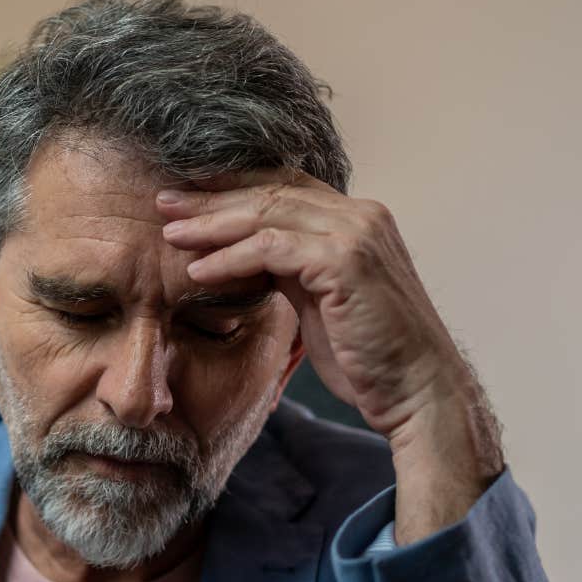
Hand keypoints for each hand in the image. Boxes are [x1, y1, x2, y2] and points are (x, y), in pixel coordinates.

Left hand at [157, 174, 503, 540]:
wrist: (418, 394)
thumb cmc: (369, 358)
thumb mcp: (322, 302)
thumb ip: (293, 271)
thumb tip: (250, 258)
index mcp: (358, 220)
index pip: (285, 188)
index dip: (232, 189)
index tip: (187, 200)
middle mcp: (362, 216)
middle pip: (271, 191)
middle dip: (212, 197)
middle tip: (163, 204)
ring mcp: (357, 235)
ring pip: (267, 214)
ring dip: (212, 225)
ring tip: (170, 236)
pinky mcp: (345, 262)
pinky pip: (271, 249)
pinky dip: (230, 258)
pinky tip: (199, 271)